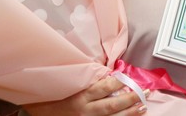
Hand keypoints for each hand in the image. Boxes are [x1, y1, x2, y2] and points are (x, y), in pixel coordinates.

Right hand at [23, 76, 146, 115]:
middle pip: (111, 106)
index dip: (117, 82)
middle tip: (145, 92)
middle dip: (130, 99)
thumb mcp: (70, 82)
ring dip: (129, 113)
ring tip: (143, 107)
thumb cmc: (55, 94)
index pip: (103, 88)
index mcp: (80, 96)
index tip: (126, 77)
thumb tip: (109, 72)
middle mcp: (84, 110)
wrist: (40, 111)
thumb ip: (88, 78)